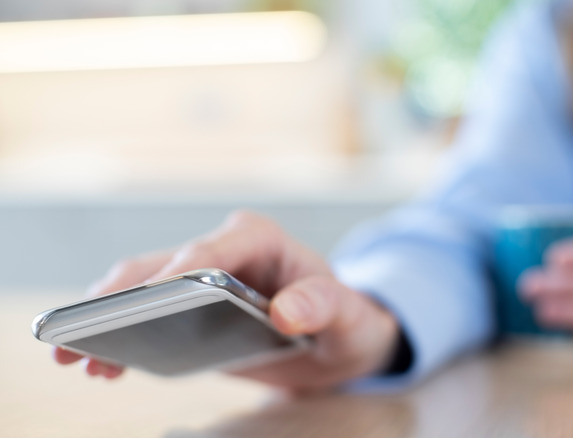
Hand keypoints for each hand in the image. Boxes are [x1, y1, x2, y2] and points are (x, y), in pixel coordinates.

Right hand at [54, 210, 399, 391]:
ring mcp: (202, 277)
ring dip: (107, 316)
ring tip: (77, 354)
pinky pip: (146, 314)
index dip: (177, 271)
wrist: (336, 340)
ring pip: (142, 288)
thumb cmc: (345, 319)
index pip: (211, 248)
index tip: (148, 298)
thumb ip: (323, 306)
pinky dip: (121, 335)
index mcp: (260, 239)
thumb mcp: (346, 315)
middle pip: (162, 266)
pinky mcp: (190, 306)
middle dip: (120, 296)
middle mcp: (225, 250)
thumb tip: (286, 310)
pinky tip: (103, 363)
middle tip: (83, 329)